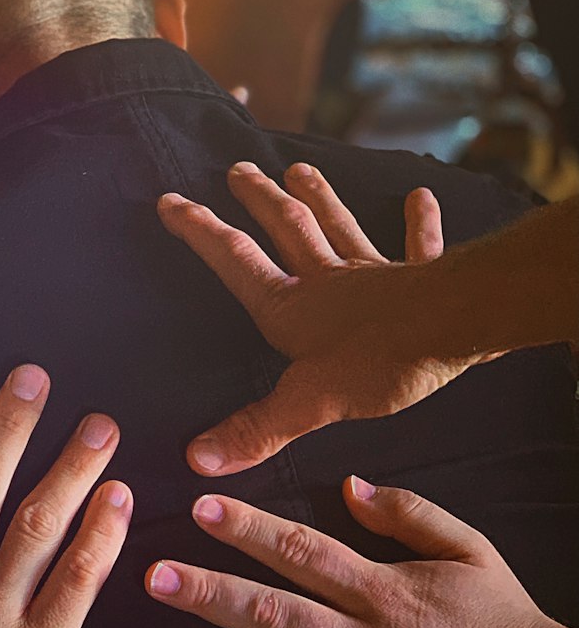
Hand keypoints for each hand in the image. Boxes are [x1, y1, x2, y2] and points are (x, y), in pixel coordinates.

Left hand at [147, 480, 578, 627]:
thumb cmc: (506, 622)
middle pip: (276, 615)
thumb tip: (350, 483)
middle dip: (211, 594)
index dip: (250, 529)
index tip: (201, 508)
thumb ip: (410, 513)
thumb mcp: (471, 550)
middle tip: (155, 578)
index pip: (304, 552)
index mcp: (383, 592)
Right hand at [158, 161, 476, 475]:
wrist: (456, 328)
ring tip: (298, 169)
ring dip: (318, 197)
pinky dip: (419, 223)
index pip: (235, 261)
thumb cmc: (381, 362)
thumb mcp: (308, 403)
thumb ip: (256, 428)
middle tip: (237, 169)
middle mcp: (327, 280)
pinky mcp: (423, 278)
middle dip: (258, 200)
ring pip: (339, 226)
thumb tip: (198, 458)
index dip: (199, 231)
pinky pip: (419, 245)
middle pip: (286, 228)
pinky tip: (421, 196)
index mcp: (291, 306)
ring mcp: (375, 274)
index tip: (170, 200)